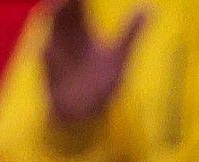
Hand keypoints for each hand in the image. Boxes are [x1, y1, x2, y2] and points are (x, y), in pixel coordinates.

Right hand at [41, 0, 146, 127]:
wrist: (86, 113)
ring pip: (52, 31)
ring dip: (54, 18)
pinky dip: (49, 54)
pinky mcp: (51, 74)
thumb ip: (131, 31)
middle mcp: (67, 40)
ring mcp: (57, 56)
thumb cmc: (100, 83)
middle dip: (62, 3)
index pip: (78, 5)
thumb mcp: (119, 55)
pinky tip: (50, 46)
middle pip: (62, 13)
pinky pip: (47, 60)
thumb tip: (150, 8)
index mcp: (82, 32)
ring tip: (58, 5)